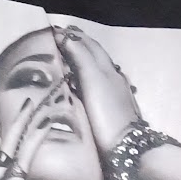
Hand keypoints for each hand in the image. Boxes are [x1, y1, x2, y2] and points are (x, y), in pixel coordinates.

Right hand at [54, 24, 137, 154]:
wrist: (128, 148)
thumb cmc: (108, 112)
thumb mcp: (93, 79)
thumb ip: (81, 56)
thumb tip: (66, 36)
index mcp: (107, 68)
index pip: (88, 44)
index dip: (71, 36)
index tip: (52, 31)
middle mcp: (113, 76)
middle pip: (94, 54)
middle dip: (77, 45)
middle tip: (57, 41)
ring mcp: (115, 93)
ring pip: (96, 70)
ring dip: (80, 61)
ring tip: (64, 60)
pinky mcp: (113, 109)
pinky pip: (96, 86)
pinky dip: (85, 79)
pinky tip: (78, 86)